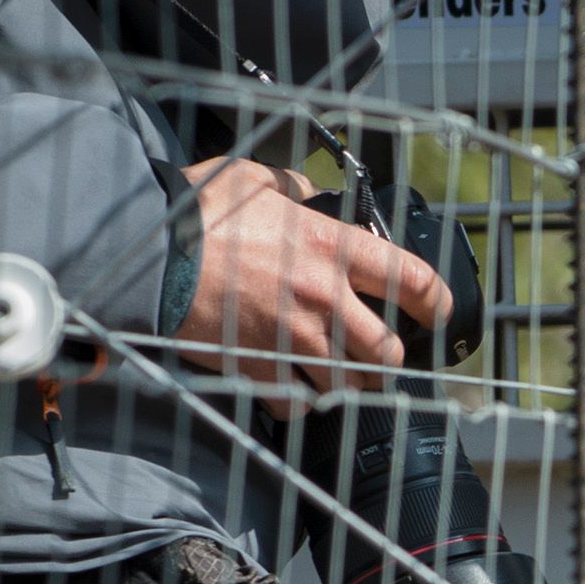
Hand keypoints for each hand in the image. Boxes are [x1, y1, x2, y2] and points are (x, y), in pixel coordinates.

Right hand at [174, 160, 452, 413]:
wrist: (146, 259)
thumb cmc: (195, 215)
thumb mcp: (251, 179)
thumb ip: (293, 188)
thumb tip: (311, 191)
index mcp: (329, 248)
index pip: (413, 280)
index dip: (437, 303)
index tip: (438, 314)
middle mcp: (323, 299)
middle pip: (387, 354)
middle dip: (384, 359)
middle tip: (371, 352)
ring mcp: (294, 340)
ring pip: (349, 386)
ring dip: (345, 383)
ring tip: (331, 372)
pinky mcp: (262, 370)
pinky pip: (299, 404)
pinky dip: (298, 402)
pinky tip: (288, 387)